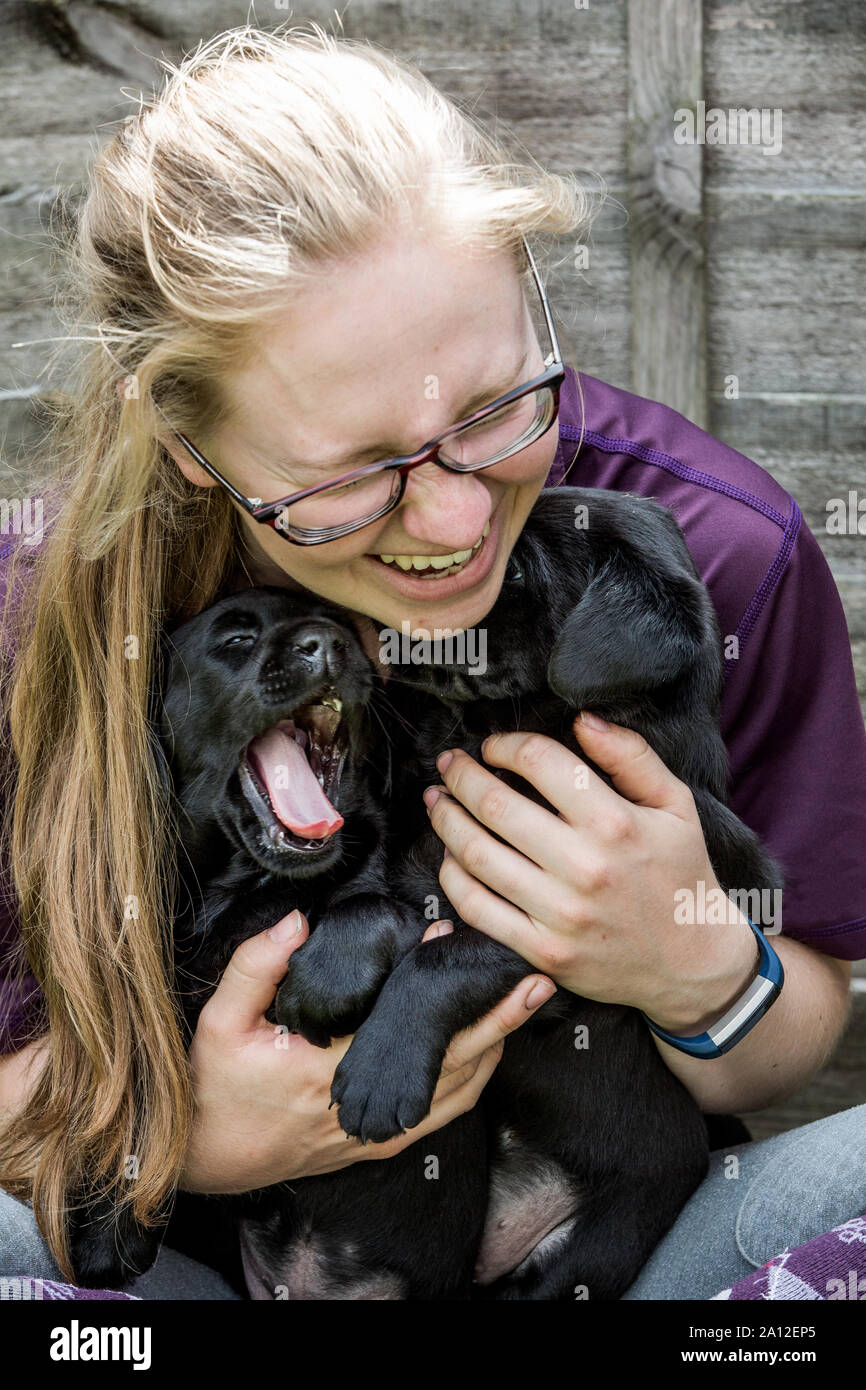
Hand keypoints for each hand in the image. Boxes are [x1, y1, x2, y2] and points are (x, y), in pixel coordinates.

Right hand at [180, 912, 553, 1192]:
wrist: (211, 1156)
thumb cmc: (216, 1087)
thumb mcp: (220, 1023)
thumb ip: (256, 968)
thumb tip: (297, 921)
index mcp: (327, 1070)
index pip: (397, 1022)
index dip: (432, 982)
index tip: (450, 938)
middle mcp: (364, 1106)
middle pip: (449, 1060)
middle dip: (495, 1018)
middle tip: (533, 977)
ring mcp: (380, 1129)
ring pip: (457, 1088)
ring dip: (494, 1044)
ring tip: (526, 1003)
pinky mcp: (383, 1139)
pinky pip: (445, 1110)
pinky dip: (475, 1076)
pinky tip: (491, 1046)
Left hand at [422, 712, 757, 1032]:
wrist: (693, 964)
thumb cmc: (681, 873)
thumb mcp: (676, 805)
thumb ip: (631, 755)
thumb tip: (582, 719)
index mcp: (615, 822)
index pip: (539, 762)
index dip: (506, 745)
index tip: (493, 746)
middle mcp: (584, 866)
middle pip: (495, 804)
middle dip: (461, 776)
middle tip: (449, 764)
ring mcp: (559, 913)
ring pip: (477, 854)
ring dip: (446, 820)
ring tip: (437, 801)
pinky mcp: (542, 950)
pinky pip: (477, 908)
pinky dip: (452, 876)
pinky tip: (450, 855)